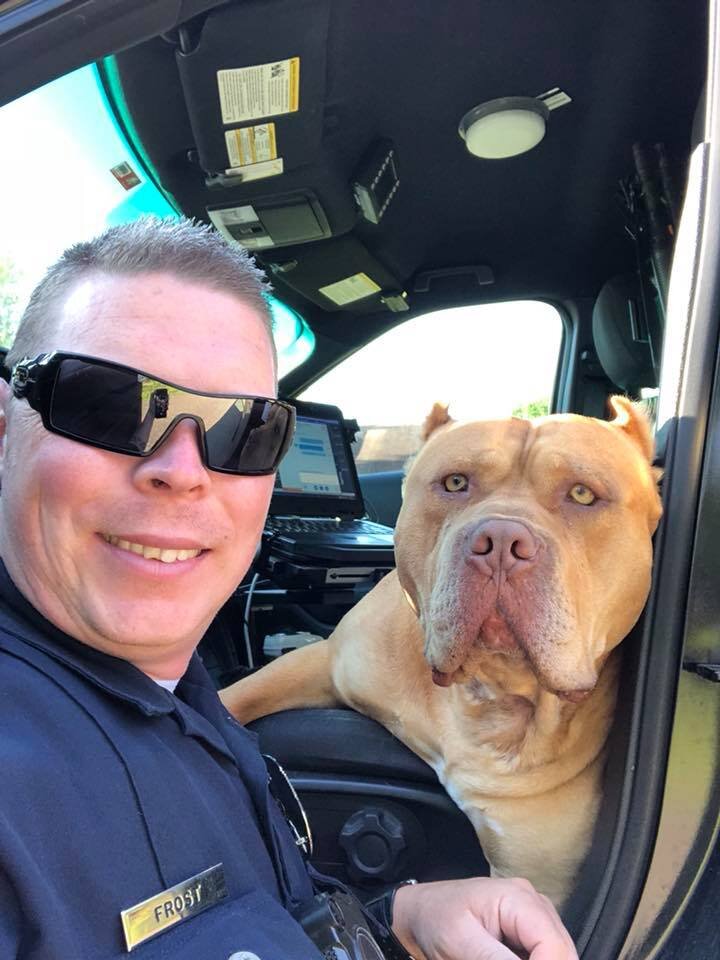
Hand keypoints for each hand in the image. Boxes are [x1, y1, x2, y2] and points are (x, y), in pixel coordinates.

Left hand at [391, 877, 577, 959]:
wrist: (421, 913)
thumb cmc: (435, 919)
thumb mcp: (460, 943)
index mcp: (518, 898)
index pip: (554, 945)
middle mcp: (535, 904)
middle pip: (561, 952)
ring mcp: (535, 918)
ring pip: (556, 954)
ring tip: (489, 958)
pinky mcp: (529, 933)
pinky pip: (542, 953)